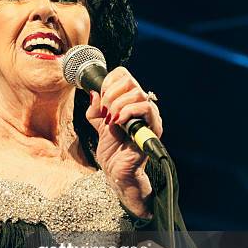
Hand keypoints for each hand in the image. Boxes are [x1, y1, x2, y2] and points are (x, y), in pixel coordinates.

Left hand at [86, 67, 161, 217]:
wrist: (116, 172)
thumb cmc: (112, 150)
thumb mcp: (98, 125)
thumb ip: (95, 109)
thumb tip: (94, 93)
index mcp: (130, 102)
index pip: (124, 76)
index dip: (110, 82)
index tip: (100, 98)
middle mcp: (142, 107)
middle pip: (130, 81)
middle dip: (111, 94)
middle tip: (104, 111)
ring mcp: (149, 117)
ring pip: (137, 93)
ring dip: (118, 105)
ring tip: (111, 119)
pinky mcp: (153, 128)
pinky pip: (146, 109)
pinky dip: (128, 112)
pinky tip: (118, 122)